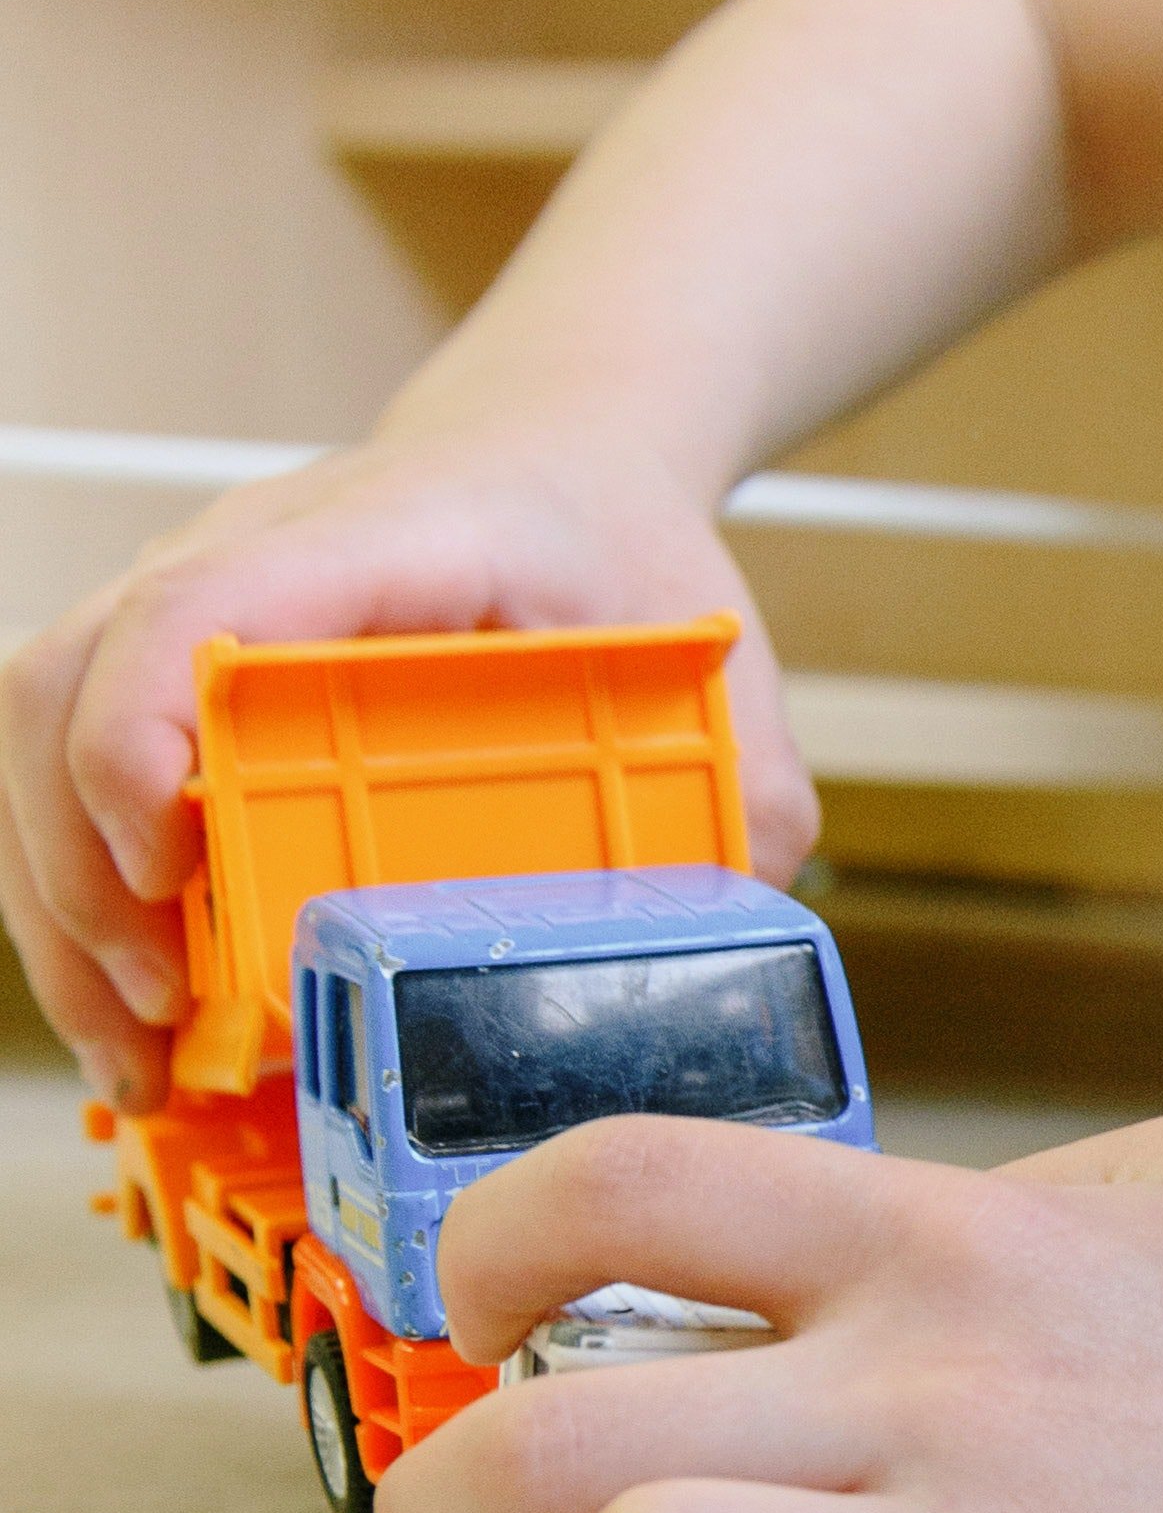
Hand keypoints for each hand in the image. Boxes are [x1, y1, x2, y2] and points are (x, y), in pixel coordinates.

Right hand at [0, 426, 811, 1106]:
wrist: (555, 462)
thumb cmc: (609, 547)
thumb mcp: (704, 652)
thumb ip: (742, 789)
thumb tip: (733, 929)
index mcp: (381, 533)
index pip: (210, 600)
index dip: (147, 729)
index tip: (166, 867)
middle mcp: (246, 554)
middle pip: (73, 683)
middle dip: (83, 868)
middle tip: (160, 1013)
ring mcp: (184, 604)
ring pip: (35, 735)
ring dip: (63, 905)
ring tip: (138, 1050)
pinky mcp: (167, 667)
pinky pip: (65, 770)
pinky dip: (80, 896)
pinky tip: (139, 1011)